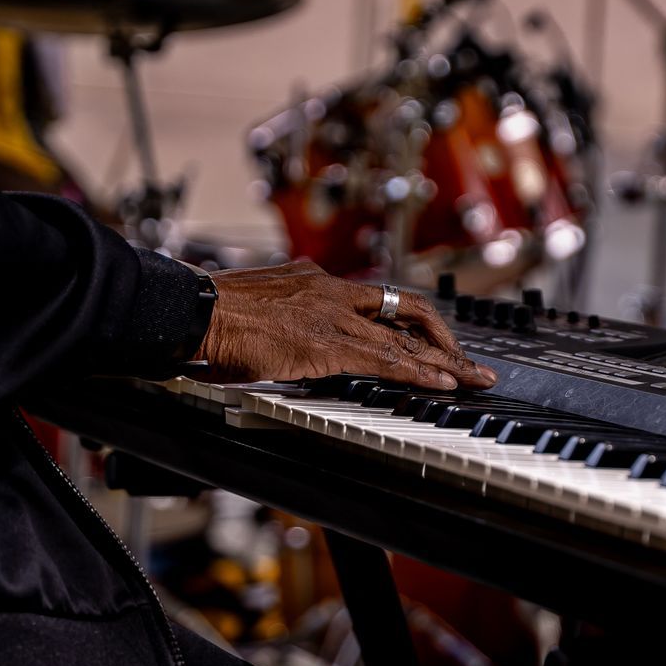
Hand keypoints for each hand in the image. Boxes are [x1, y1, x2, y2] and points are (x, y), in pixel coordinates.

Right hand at [195, 260, 495, 389]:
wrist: (192, 312)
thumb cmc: (211, 317)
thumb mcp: (260, 310)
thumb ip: (284, 320)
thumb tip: (287, 340)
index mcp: (316, 281)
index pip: (379, 299)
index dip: (411, 320)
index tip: (430, 337)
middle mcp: (332, 293)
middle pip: (406, 311)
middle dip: (443, 337)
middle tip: (468, 361)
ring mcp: (332, 318)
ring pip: (404, 339)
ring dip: (444, 361)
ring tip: (474, 378)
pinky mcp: (326, 345)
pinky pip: (385, 360)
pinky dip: (419, 373)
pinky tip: (442, 384)